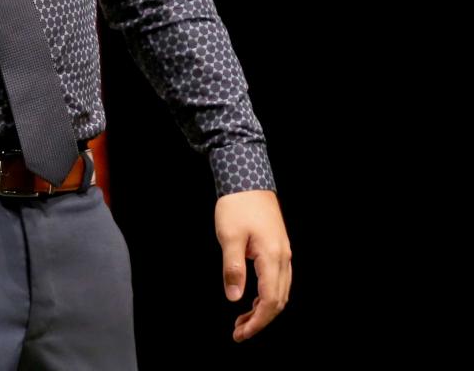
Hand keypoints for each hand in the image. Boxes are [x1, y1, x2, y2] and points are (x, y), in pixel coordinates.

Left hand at [215, 189, 291, 341]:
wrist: (247, 180)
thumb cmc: (237, 205)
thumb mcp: (228, 236)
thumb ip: (232, 268)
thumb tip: (234, 298)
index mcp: (272, 258)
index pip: (270, 301)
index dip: (257, 322)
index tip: (241, 334)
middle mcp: (283, 258)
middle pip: (278, 301)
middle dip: (260, 321)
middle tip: (239, 332)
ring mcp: (284, 253)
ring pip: (280, 292)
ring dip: (264, 310)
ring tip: (242, 320)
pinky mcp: (279, 249)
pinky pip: (279, 280)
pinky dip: (267, 296)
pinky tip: (252, 299)